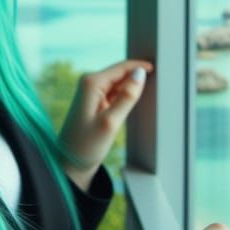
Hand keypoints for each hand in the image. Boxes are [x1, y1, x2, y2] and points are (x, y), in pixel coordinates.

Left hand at [58, 59, 153, 190]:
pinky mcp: (93, 102)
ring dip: (131, 85)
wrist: (70, 163)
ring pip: (118, 83)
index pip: (122, 67)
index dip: (140, 66)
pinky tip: (134, 99)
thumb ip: (127, 97)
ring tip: (150, 89)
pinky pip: (113, 92)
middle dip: (136, 74)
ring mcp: (91, 92)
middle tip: (159, 78)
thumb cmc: (87, 145)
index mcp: (92, 82)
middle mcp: (89, 83)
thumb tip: (140, 73)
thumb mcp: (111, 122)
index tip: (159, 67)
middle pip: (120, 73)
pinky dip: (124, 95)